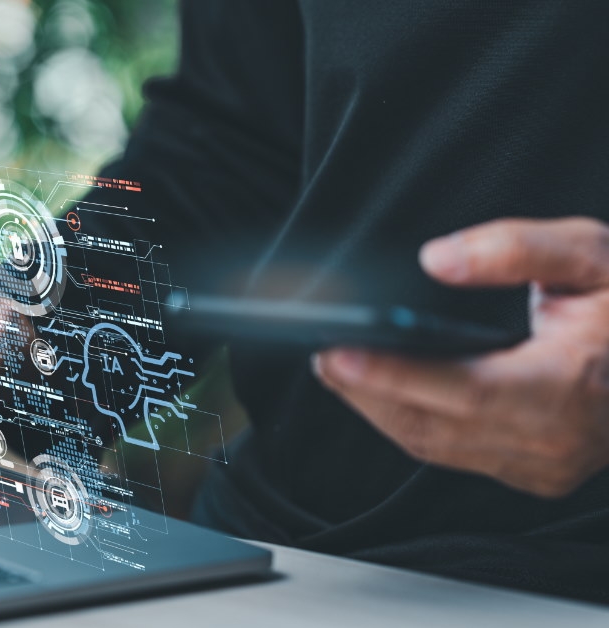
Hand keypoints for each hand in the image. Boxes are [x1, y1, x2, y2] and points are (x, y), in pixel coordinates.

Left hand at [314, 217, 608, 496]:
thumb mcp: (596, 255)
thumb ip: (519, 248)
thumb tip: (437, 259)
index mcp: (573, 386)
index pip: (462, 391)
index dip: (391, 376)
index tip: (336, 354)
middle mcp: (555, 439)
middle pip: (432, 426)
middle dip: (364, 391)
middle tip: (319, 352)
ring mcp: (544, 465)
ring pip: (435, 446)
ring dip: (378, 409)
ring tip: (336, 367)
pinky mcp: (534, 473)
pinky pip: (454, 453)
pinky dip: (411, 422)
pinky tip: (381, 391)